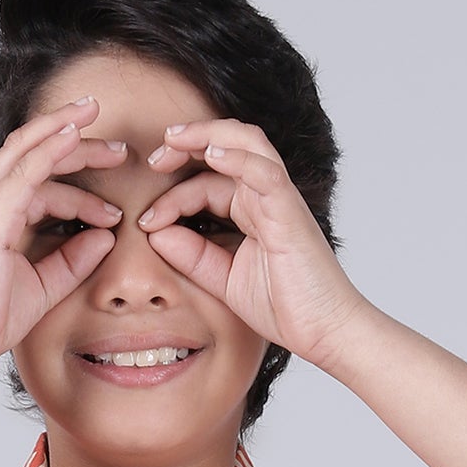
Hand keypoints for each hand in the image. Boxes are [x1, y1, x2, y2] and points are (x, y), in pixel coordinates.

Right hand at [0, 97, 127, 361]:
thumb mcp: (44, 285)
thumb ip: (74, 261)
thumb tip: (106, 237)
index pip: (41, 183)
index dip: (81, 187)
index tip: (115, 206)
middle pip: (33, 153)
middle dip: (76, 141)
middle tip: (119, 147)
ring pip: (26, 149)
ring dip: (63, 129)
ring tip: (96, 115)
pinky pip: (22, 171)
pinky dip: (49, 149)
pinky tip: (73, 135)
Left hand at [136, 119, 367, 372]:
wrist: (321, 331)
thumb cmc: (284, 306)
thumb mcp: (223, 279)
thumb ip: (192, 255)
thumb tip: (155, 232)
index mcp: (250, 211)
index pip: (205, 184)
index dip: (171, 196)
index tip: (144, 221)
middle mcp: (265, 197)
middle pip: (224, 147)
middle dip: (185, 145)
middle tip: (153, 158)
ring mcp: (279, 200)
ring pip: (246, 144)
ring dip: (207, 135)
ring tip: (173, 140)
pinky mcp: (289, 212)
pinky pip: (264, 172)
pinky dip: (237, 157)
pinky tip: (210, 153)